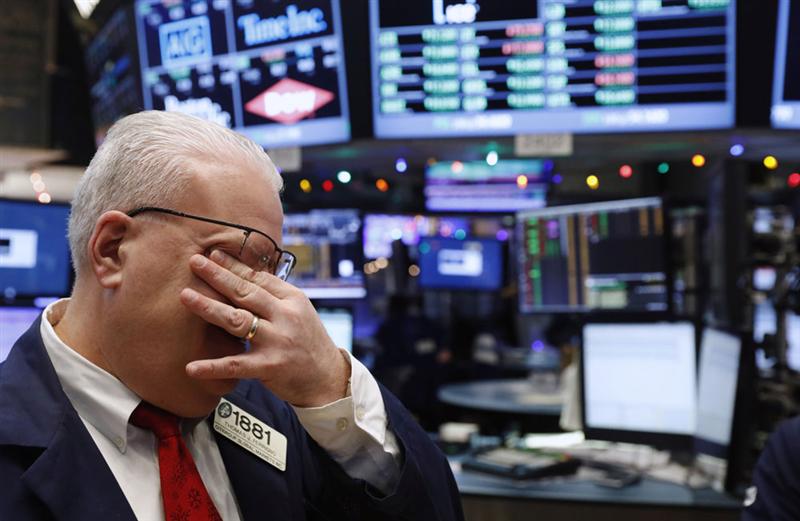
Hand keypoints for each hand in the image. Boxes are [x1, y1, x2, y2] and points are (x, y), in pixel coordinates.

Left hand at [180, 250, 349, 406]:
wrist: (327, 378)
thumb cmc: (308, 342)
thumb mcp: (298, 311)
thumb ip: (273, 296)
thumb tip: (242, 275)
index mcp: (292, 299)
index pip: (258, 278)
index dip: (233, 266)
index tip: (212, 255)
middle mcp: (285, 316)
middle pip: (245, 292)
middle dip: (218, 276)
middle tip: (194, 263)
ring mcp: (277, 341)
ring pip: (237, 320)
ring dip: (209, 307)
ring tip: (186, 296)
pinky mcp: (270, 366)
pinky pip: (236, 365)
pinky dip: (213, 366)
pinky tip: (191, 367)